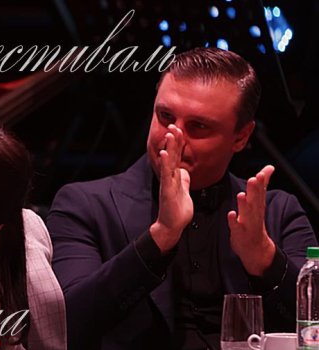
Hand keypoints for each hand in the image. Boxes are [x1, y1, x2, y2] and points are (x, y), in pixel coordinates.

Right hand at [150, 124, 192, 252]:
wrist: (172, 224)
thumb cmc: (178, 208)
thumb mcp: (184, 189)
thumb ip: (183, 178)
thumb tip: (185, 169)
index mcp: (175, 176)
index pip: (177, 156)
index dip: (179, 143)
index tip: (179, 129)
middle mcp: (170, 177)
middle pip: (172, 155)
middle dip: (174, 140)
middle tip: (174, 125)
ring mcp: (168, 182)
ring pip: (169, 161)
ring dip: (170, 147)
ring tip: (171, 134)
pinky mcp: (168, 189)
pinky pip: (167, 174)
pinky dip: (165, 163)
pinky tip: (164, 153)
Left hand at [228, 165, 276, 276]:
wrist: (255, 247)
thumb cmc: (254, 221)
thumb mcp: (259, 201)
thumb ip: (262, 184)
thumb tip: (269, 168)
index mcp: (258, 205)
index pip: (260, 192)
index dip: (261, 183)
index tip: (261, 173)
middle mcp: (254, 213)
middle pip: (255, 200)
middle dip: (254, 190)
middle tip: (254, 179)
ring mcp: (247, 223)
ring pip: (246, 213)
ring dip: (244, 204)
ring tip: (241, 195)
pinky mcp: (239, 233)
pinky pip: (235, 226)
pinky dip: (233, 221)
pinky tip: (230, 214)